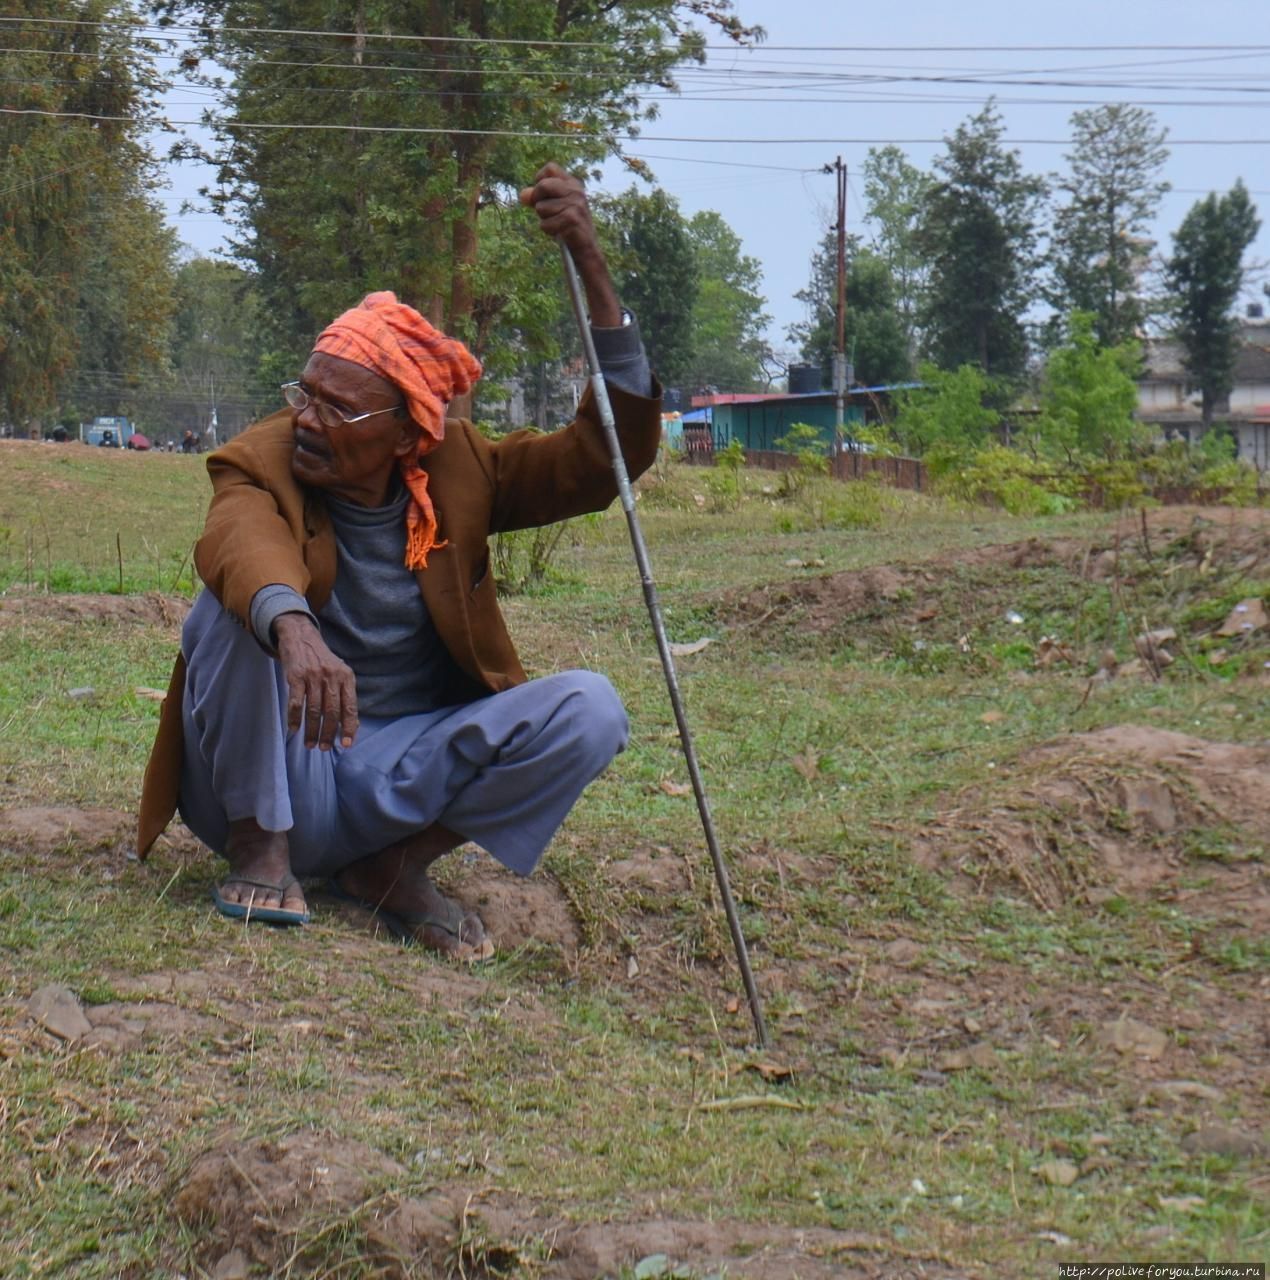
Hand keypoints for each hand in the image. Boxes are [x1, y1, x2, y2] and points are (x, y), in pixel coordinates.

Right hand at [274, 613, 358, 749]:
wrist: (301, 636)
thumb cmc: (322, 661)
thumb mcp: (339, 673)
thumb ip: (345, 696)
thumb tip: (353, 726)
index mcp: (346, 677)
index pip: (350, 707)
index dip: (349, 727)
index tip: (347, 744)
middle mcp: (332, 676)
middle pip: (332, 712)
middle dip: (329, 733)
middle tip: (325, 748)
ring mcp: (313, 676)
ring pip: (314, 710)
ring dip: (312, 730)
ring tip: (310, 744)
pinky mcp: (296, 676)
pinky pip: (296, 702)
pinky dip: (295, 718)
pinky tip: (294, 729)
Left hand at [520, 162, 620, 326]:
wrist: (585, 249)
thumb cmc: (567, 226)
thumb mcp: (553, 208)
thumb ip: (537, 198)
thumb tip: (522, 195)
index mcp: (573, 184)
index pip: (550, 168)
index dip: (539, 179)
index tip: (541, 194)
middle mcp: (576, 191)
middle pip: (543, 185)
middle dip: (537, 199)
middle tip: (544, 212)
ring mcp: (576, 205)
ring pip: (541, 207)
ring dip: (544, 219)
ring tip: (556, 224)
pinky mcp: (572, 220)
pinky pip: (545, 224)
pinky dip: (548, 230)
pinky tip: (558, 233)